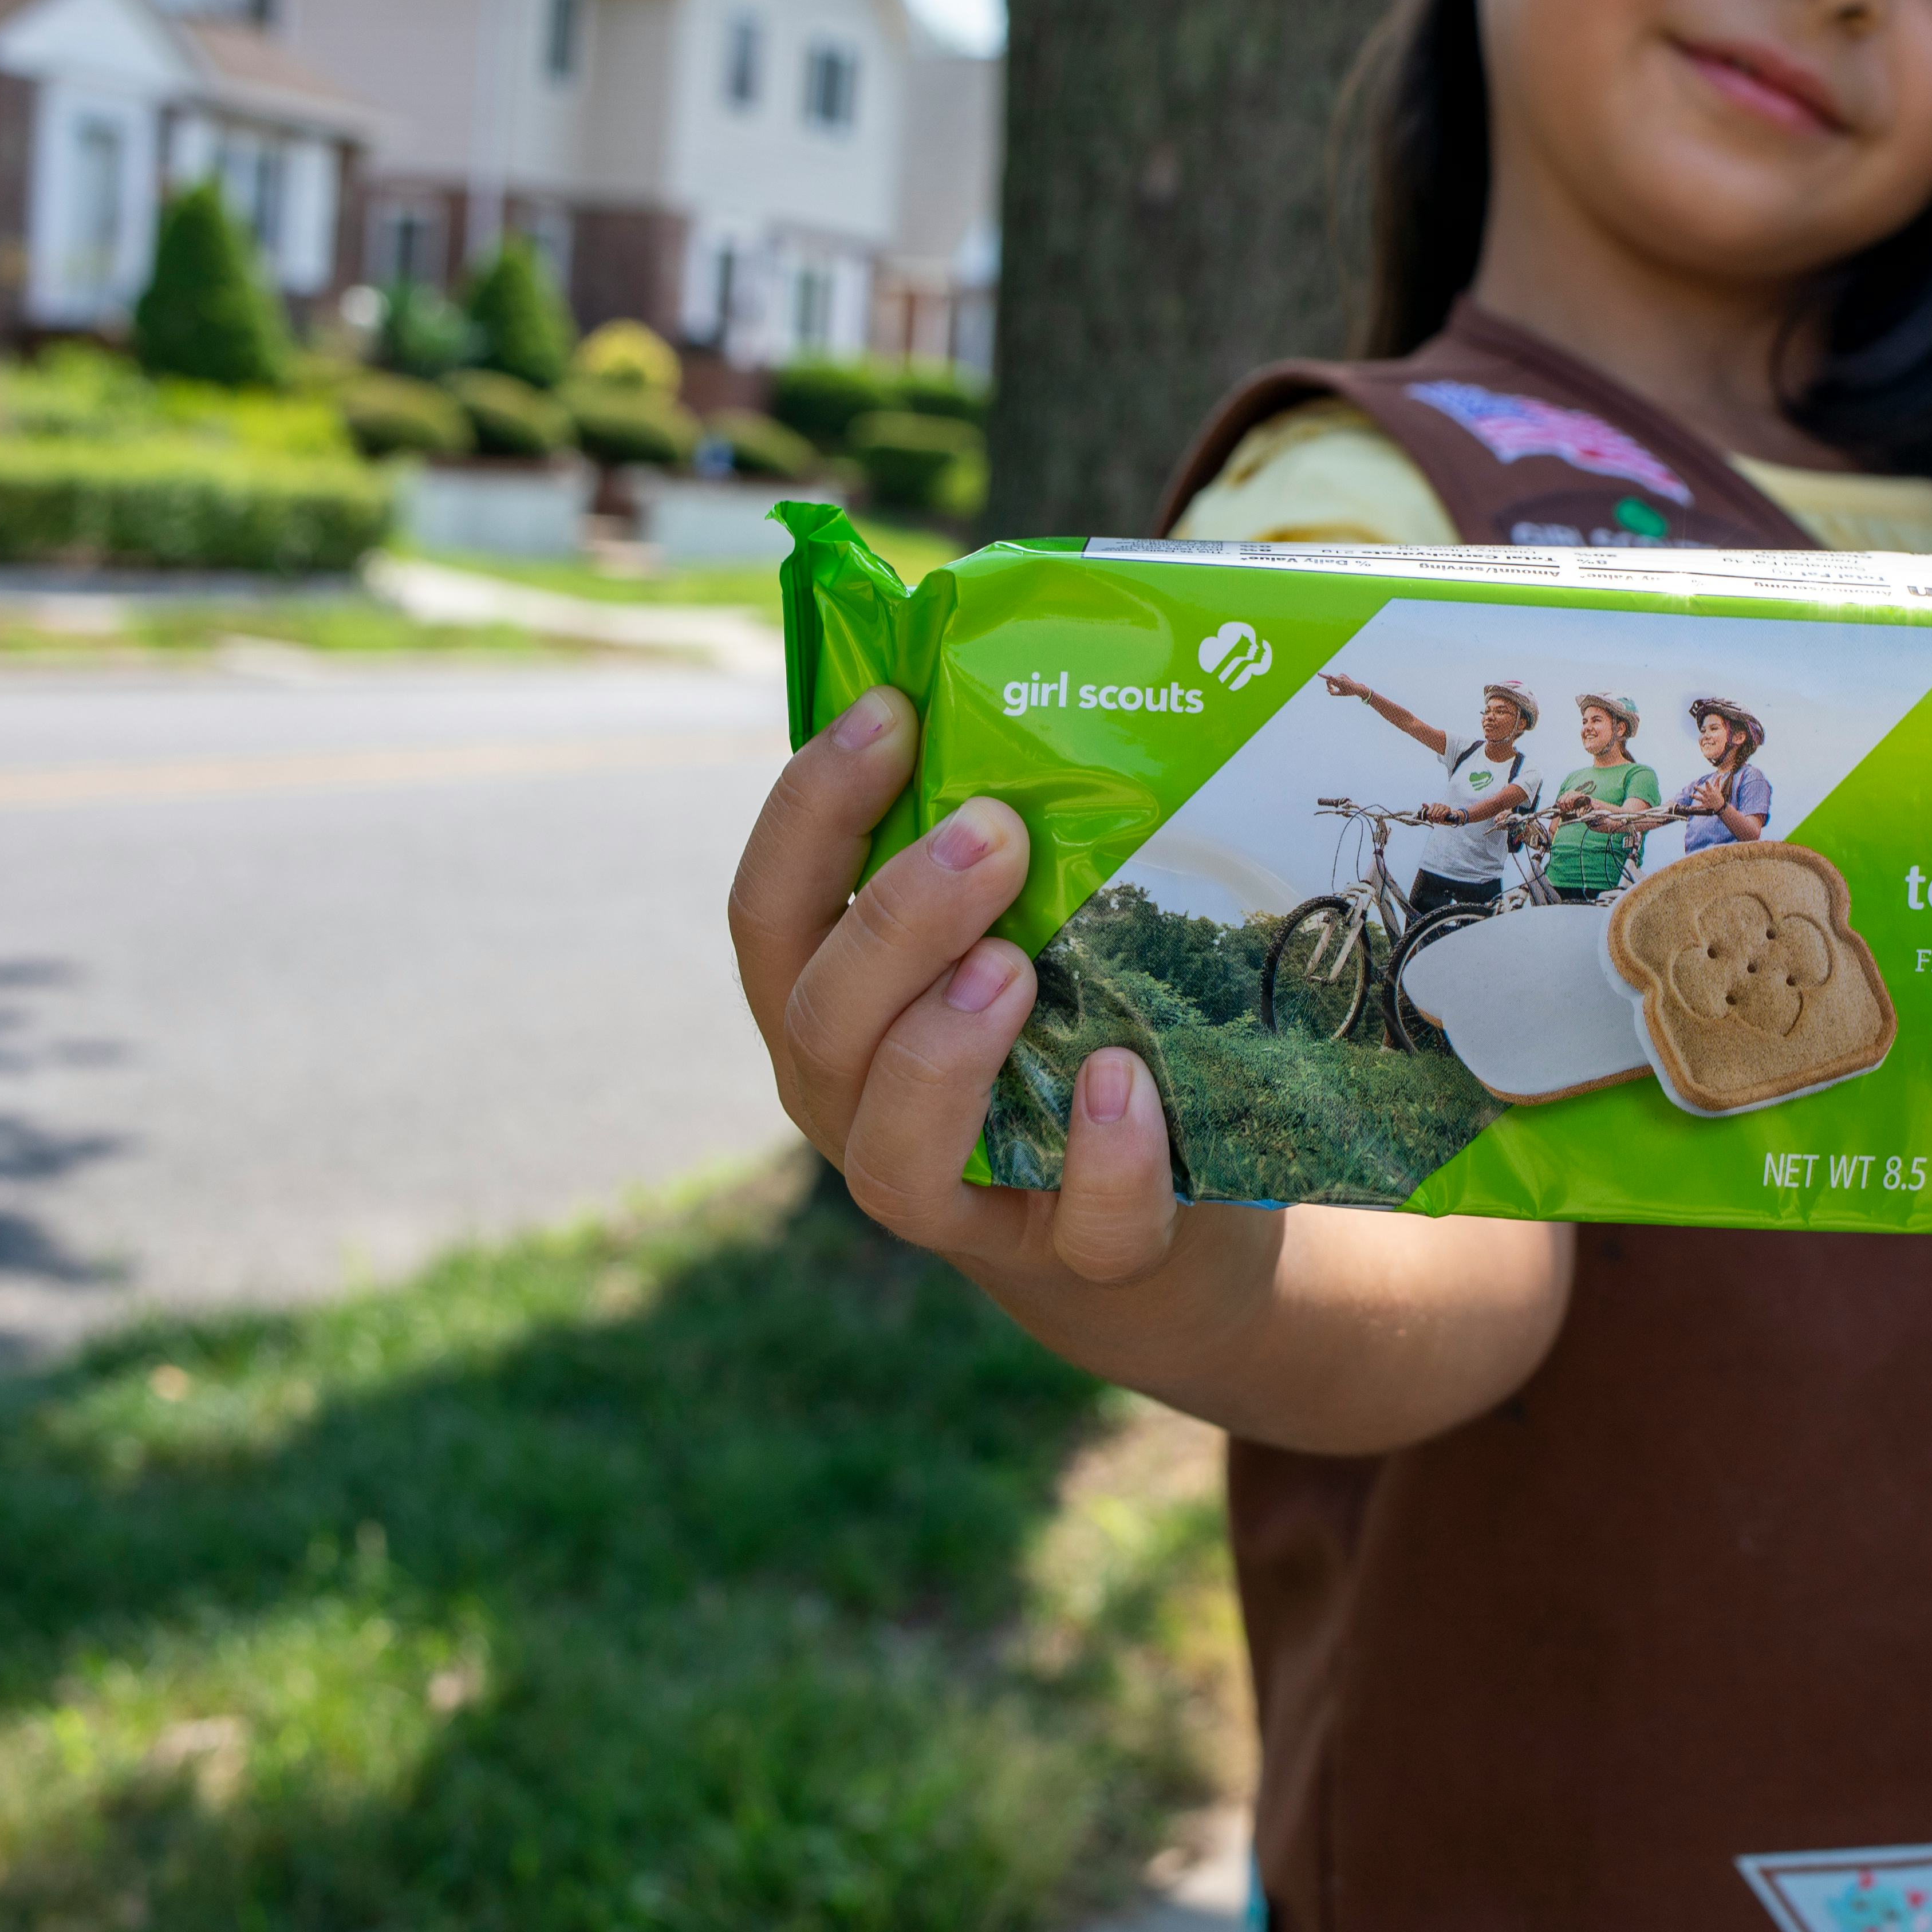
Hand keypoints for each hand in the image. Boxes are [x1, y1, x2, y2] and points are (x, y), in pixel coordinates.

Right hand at [729, 688, 1268, 1348]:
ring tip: (1016, 965)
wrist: (1160, 1226)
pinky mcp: (1074, 1263)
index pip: (770, 906)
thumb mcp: (1014, 935)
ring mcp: (955, 1199)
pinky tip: (1126, 1083)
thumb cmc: (1065, 1037)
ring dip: (947, 1045)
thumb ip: (986, 849)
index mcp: (830, 1009)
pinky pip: (1074, 1225)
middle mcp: (857, 1108)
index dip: (813, 806)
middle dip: (897, 915)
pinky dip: (1101, 1157)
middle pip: (822, 1015)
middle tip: (993, 830)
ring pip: (895, 1147)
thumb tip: (1014, 668)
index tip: (891, 708)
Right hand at [1321, 672, 1364, 700]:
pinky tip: (1341, 684)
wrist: (1357, 688)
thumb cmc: (1348, 692)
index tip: (1318, 674)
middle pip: (1329, 680)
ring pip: (1332, 679)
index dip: (1323, 676)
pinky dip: (1336, 681)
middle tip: (1331, 690)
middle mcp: (1340, 677)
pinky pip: (1336, 678)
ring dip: (1333, 683)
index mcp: (1339, 682)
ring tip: (1337, 688)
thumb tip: (1326, 690)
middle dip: (1329, 685)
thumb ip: (1332, 692)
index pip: (1330, 678)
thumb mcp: (1340, 694)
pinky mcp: (1342, 674)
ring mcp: (1341, 675)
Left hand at [1415, 801, 1451, 824]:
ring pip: (1438, 814)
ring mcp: (1443, 806)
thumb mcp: (1433, 814)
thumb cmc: (1440, 816)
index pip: (1429, 811)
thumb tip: (1423, 803)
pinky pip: (1443, 814)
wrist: (1449, 817)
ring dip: (1438, 819)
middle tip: (1435, 820)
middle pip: (1433, 813)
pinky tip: (1442, 820)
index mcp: (1434, 805)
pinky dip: (1442, 818)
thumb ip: (1428, 809)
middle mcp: (1439, 804)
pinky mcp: (1448, 809)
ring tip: (1438, 820)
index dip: (1430, 816)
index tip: (1431, 819)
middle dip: (1434, 818)